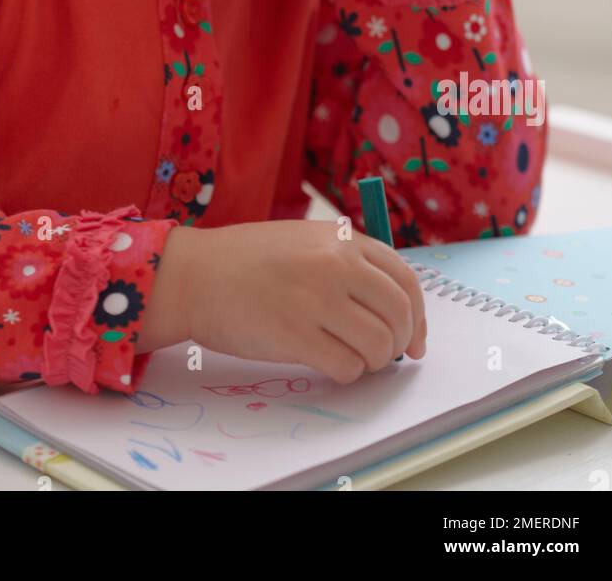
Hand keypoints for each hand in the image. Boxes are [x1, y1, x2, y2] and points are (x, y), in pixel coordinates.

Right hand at [141, 221, 426, 383]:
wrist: (194, 275)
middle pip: (399, 314)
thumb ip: (346, 261)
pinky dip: (345, 372)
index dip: (418, 315)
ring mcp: (317, 300)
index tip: (413, 338)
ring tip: (351, 357)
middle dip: (401, 342)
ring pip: (379, 346)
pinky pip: (347, 367)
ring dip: (372, 361)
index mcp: (341, 239)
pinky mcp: (297, 336)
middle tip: (386, 355)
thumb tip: (391, 309)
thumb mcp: (304, 240)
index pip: (405, 279)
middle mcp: (335, 265)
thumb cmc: (246, 260)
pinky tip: (327, 363)